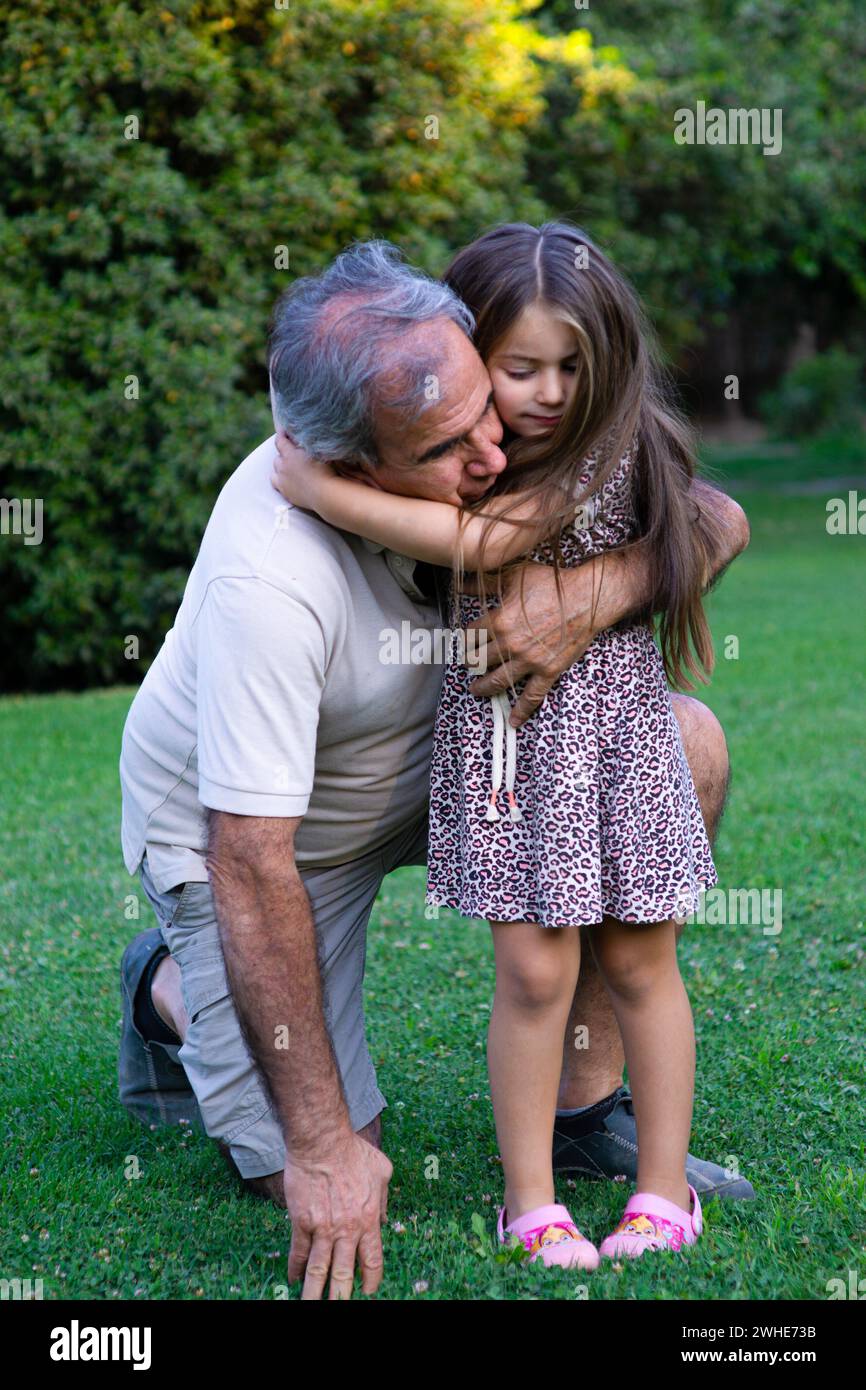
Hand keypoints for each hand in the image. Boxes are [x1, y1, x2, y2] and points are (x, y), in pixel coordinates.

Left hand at [271, 429, 339, 513]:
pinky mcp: (286, 493)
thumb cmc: (325, 470)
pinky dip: (280, 480)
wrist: (324, 493)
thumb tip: (305, 435)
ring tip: (288, 467)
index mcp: (290, 454)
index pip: (280, 441)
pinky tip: (286, 480)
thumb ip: (309, 441)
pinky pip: (277, 484)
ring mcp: (283, 481)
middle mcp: (283, 467)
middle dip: (283, 454)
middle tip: (292, 452)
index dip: (281, 434)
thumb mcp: (318, 450)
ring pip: (275, 471)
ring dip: (280, 467)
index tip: (283, 430)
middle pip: (278, 457)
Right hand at [283, 1130, 392, 1299]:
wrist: (322, 1141)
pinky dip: (296, 1269)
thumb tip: (384, 1218)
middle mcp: (346, 1230)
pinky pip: (299, 1252)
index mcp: (368, 1219)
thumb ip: (384, 1198)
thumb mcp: (382, 1171)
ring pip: (319, 1270)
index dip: (371, 1281)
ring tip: (312, 1305)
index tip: (368, 1292)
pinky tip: (294, 1280)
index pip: (372, 1261)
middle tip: (341, 1306)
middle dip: (342, 1296)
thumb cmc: (353, 1151)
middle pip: (344, 1274)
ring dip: (315, 1292)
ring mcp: (322, 1228)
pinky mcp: (301, 1221)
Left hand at [462, 558, 606, 726]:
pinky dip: (521, 711)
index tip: (463, 643)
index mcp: (499, 621)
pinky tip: (513, 721)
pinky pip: (532, 697)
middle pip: (478, 661)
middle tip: (469, 664)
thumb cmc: (552, 584)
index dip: (464, 640)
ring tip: (476, 690)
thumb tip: (459, 583)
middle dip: (470, 663)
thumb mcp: (515, 577)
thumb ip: (484, 584)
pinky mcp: (548, 671)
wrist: (587, 598)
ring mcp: (529, 661)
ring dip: (482, 688)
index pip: (469, 637)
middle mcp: (510, 644)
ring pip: (497, 681)